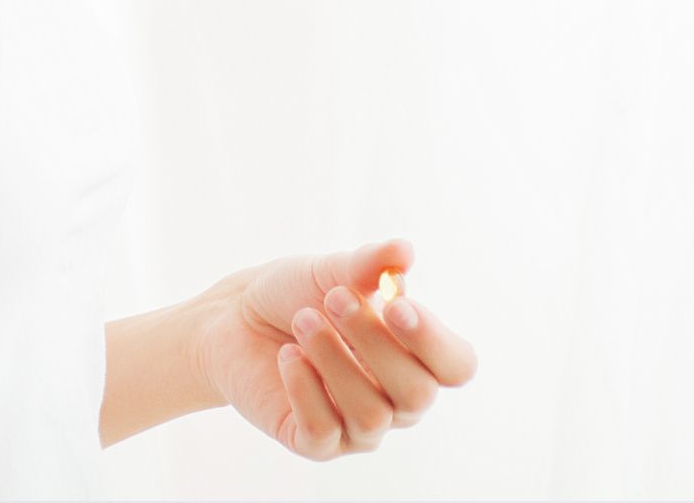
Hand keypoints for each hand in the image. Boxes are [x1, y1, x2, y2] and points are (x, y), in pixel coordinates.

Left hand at [188, 238, 479, 459]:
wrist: (236, 317)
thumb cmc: (297, 293)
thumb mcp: (334, 271)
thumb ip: (370, 264)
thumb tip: (404, 250)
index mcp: (415, 356)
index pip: (456, 366)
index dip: (433, 341)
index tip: (396, 305)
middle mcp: (396, 399)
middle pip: (418, 393)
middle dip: (374, 343)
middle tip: (333, 299)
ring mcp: (359, 428)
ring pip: (370, 414)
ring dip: (333, 360)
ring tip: (301, 321)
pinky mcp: (316, 443)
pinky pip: (323, 430)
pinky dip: (305, 388)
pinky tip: (287, 356)